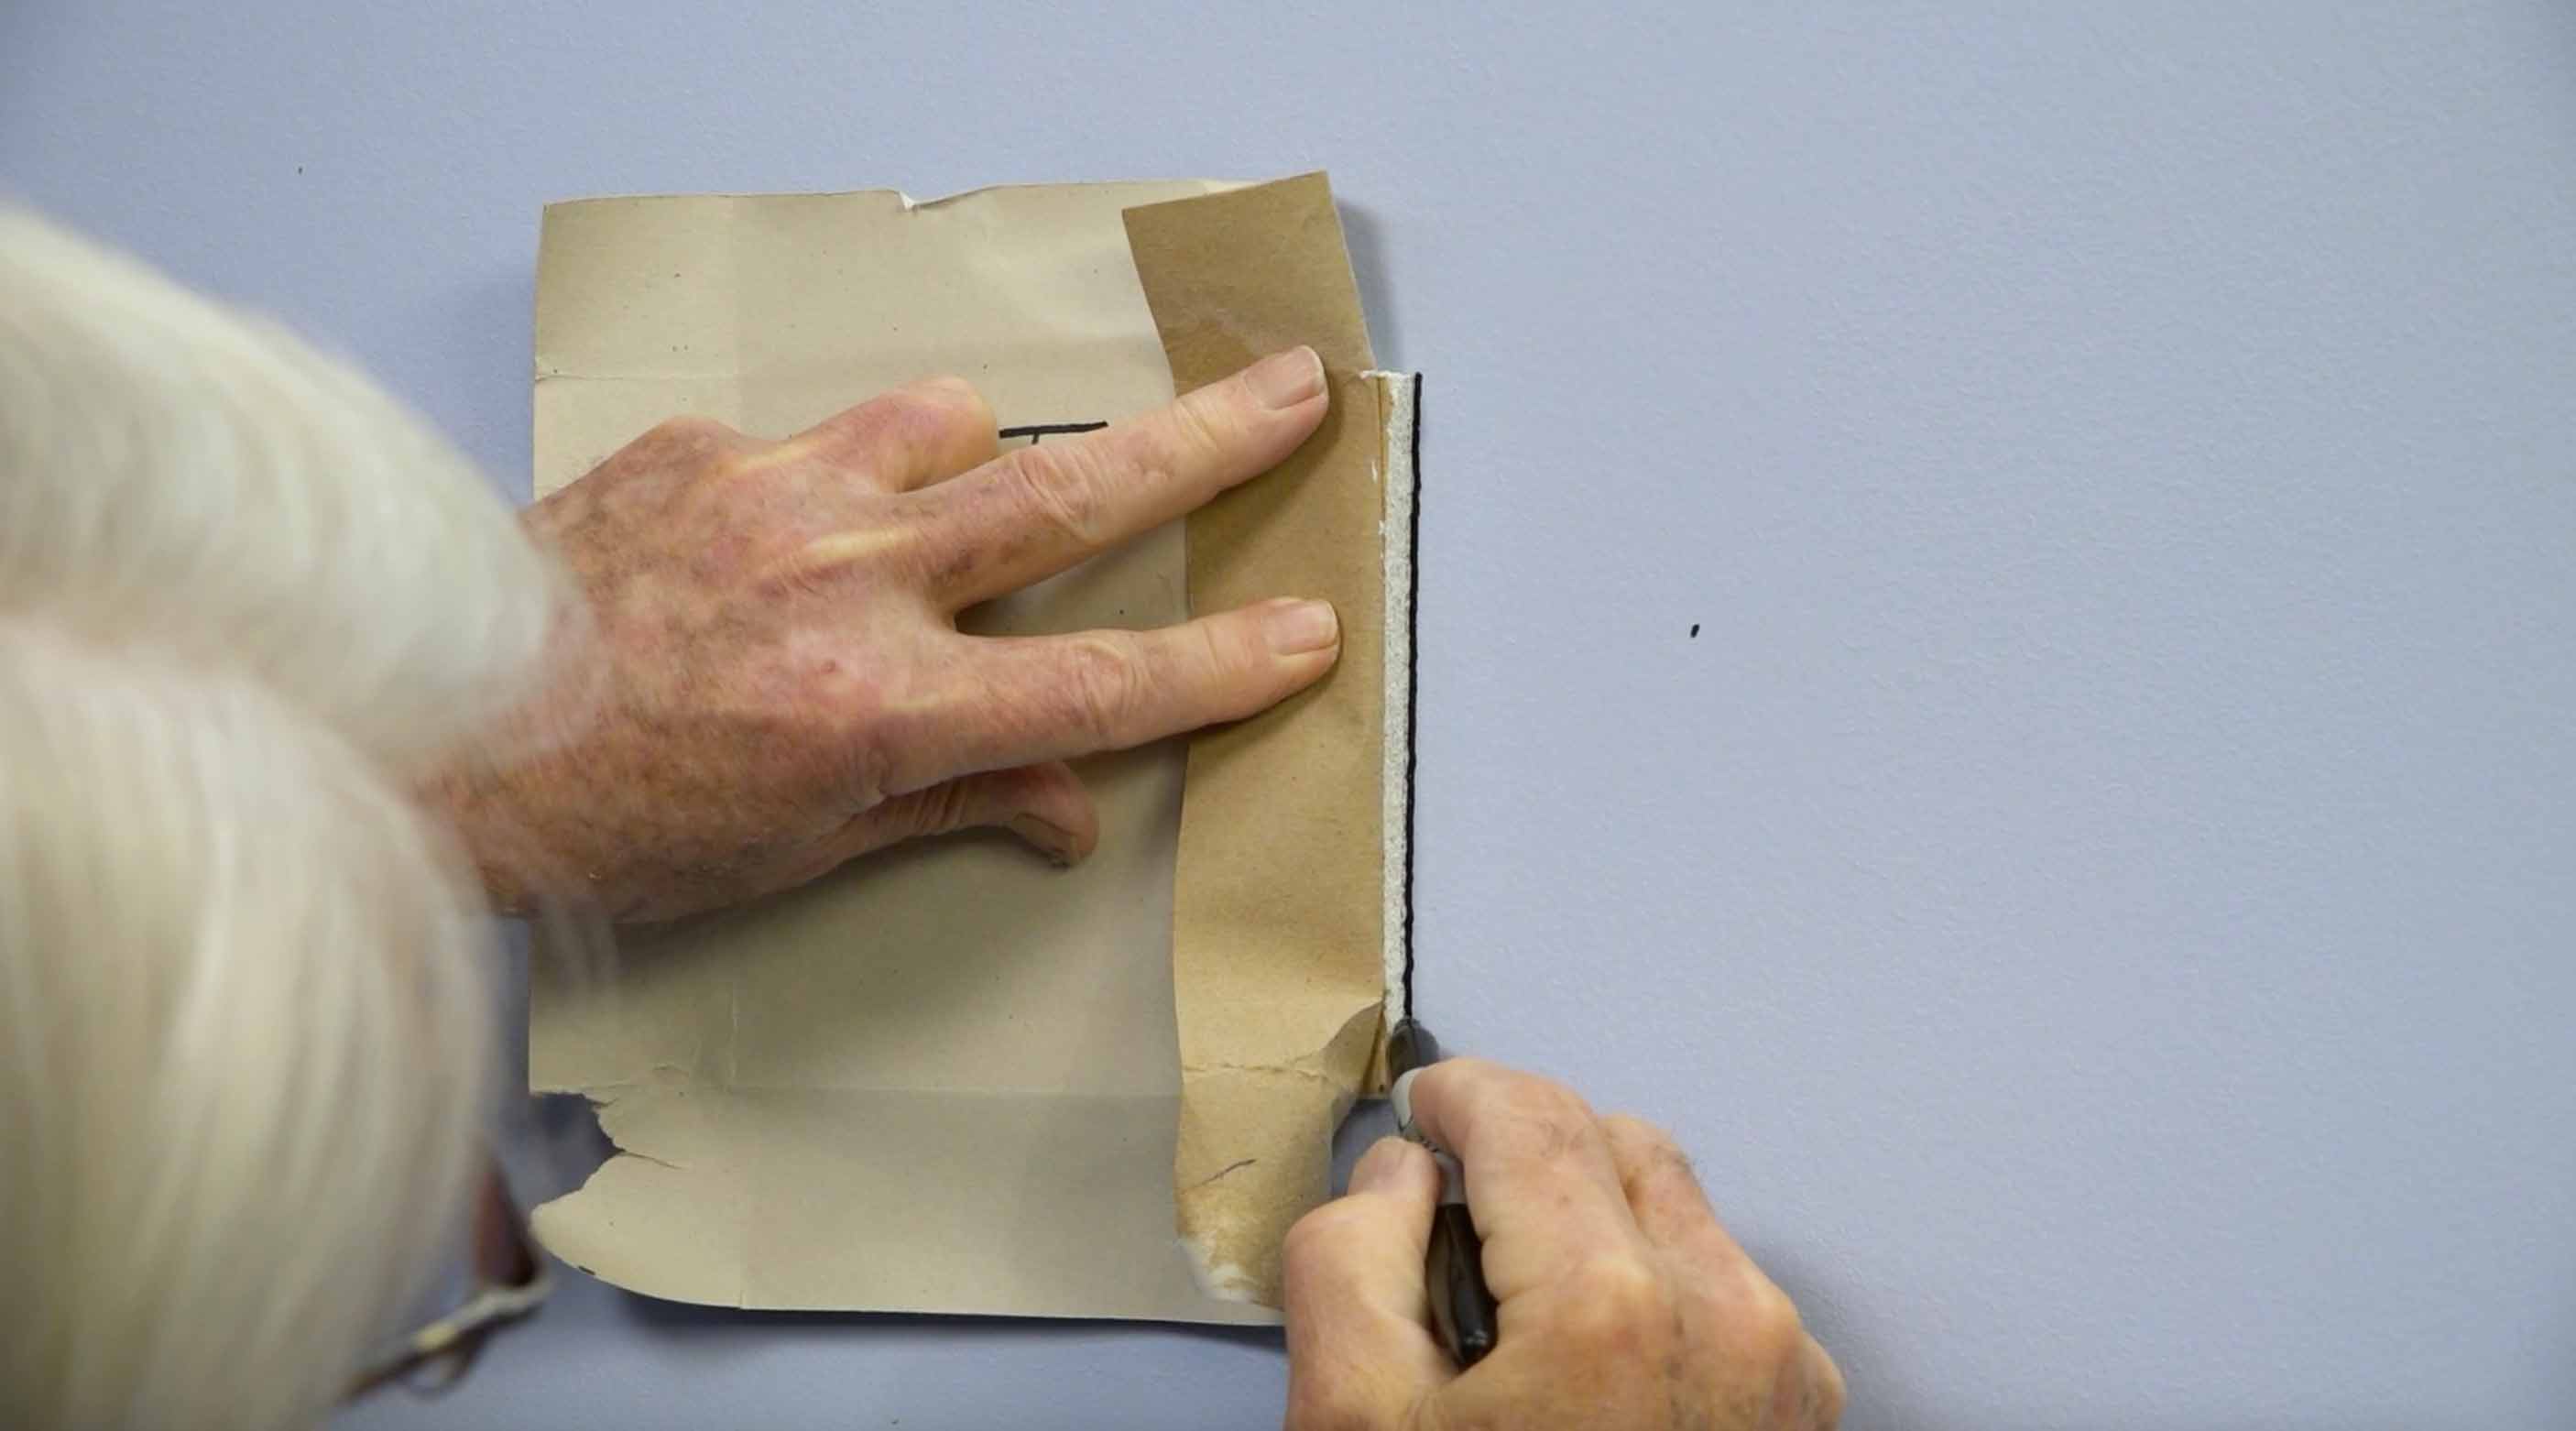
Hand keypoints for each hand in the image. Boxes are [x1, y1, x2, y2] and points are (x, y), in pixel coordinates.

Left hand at [429, 347, 1339, 921]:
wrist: (422, 740)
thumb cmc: (608, 827)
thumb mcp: (795, 852)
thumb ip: (947, 806)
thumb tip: (1068, 809)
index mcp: (879, 708)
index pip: (1101, 681)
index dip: (1222, 662)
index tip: (1306, 628)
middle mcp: (845, 581)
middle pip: (1071, 493)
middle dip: (1203, 441)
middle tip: (1292, 391)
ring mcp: (771, 494)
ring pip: (944, 426)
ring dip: (973, 459)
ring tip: (944, 505)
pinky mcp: (697, 446)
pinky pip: (814, 440)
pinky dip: (825, 486)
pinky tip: (761, 547)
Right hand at [1282, 1060, 1844, 1430]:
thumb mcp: (1351, 1422)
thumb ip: (1352, 1257)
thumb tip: (1404, 1176)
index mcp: (1608, 1303)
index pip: (1531, 1116)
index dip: (1460, 1094)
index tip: (1422, 1109)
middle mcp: (1724, 1317)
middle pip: (1617, 1140)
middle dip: (1528, 1150)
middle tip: (1452, 1216)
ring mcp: (1780, 1370)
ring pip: (1679, 1207)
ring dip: (1594, 1214)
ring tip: (1516, 1313)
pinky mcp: (1802, 1414)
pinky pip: (1723, 1287)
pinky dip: (1651, 1284)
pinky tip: (1585, 1368)